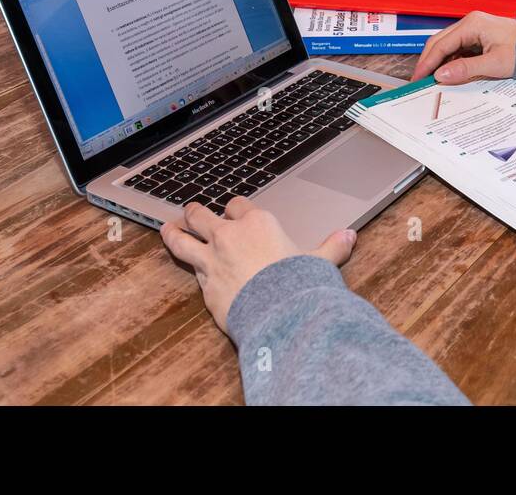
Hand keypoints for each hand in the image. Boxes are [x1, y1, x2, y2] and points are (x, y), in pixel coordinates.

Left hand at [160, 198, 355, 332]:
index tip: (234, 212)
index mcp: (258, 223)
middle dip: (196, 212)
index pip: (237, 205)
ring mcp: (212, 258)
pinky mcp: (204, 283)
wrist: (279, 310)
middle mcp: (230, 235)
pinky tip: (182, 263)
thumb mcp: (320, 261)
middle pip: (203, 215)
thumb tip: (349, 236)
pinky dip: (184, 264)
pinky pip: (189, 269)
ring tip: (166, 228)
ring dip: (174, 232)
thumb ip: (332, 247)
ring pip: (184, 239)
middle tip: (191, 211)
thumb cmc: (298, 282)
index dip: (235, 208)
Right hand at [411, 10, 515, 83]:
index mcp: (472, 24)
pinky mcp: (477, 35)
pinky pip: (457, 47)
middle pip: (439, 41)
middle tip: (419, 80)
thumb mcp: (494, 64)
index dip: (427, 63)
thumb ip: (466, 69)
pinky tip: (448, 73)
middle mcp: (469, 22)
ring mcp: (472, 28)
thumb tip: (440, 75)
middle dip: (428, 61)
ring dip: (439, 61)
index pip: (441, 44)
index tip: (418, 78)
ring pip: (447, 45)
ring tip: (431, 80)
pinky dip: (450, 60)